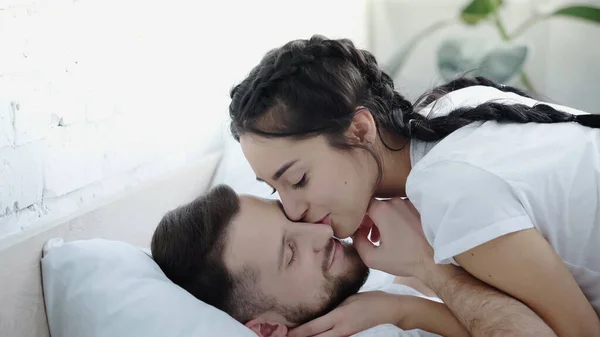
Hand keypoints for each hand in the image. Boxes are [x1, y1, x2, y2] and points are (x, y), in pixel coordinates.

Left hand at [288, 291, 407, 336]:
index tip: (286, 333)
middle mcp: (341, 328)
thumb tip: (315, 311)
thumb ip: (332, 307)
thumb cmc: (368, 299)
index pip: (314, 327)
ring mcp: (346, 335)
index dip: (298, 332)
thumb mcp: (347, 299)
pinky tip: (313, 336)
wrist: (387, 309)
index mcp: (339, 316)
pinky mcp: (349, 336)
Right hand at [353, 198, 433, 277]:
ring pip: (389, 208)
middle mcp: (396, 201)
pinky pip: (401, 211)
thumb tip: (355, 233)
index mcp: (383, 210)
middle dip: (370, 221)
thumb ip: (357, 242)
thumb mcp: (372, 258)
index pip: (363, 206)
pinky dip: (396, 220)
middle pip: (376, 207)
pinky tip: (399, 236)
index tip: (360, 232)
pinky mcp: (419, 209)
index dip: (359, 219)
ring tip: (384, 239)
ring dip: (383, 221)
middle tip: (371, 238)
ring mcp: (409, 203)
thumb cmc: (405, 259)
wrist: (435, 261)